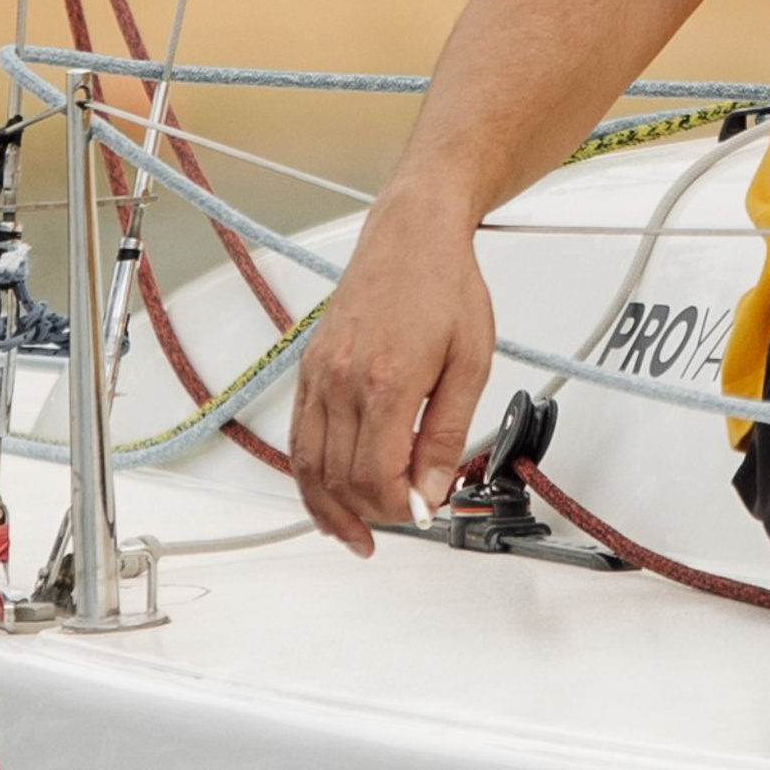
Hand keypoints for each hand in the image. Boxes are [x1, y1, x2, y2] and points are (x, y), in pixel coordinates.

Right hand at [288, 189, 495, 555]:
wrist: (411, 234)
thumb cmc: (445, 285)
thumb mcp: (471, 362)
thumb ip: (447, 433)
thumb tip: (431, 489)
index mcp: (386, 381)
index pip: (377, 476)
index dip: (400, 508)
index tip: (425, 511)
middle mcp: (342, 381)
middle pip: (341, 479)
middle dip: (373, 512)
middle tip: (405, 519)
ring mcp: (319, 375)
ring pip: (307, 467)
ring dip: (330, 510)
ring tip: (357, 535)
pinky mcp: (309, 369)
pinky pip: (298, 439)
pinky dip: (308, 478)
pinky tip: (328, 497)